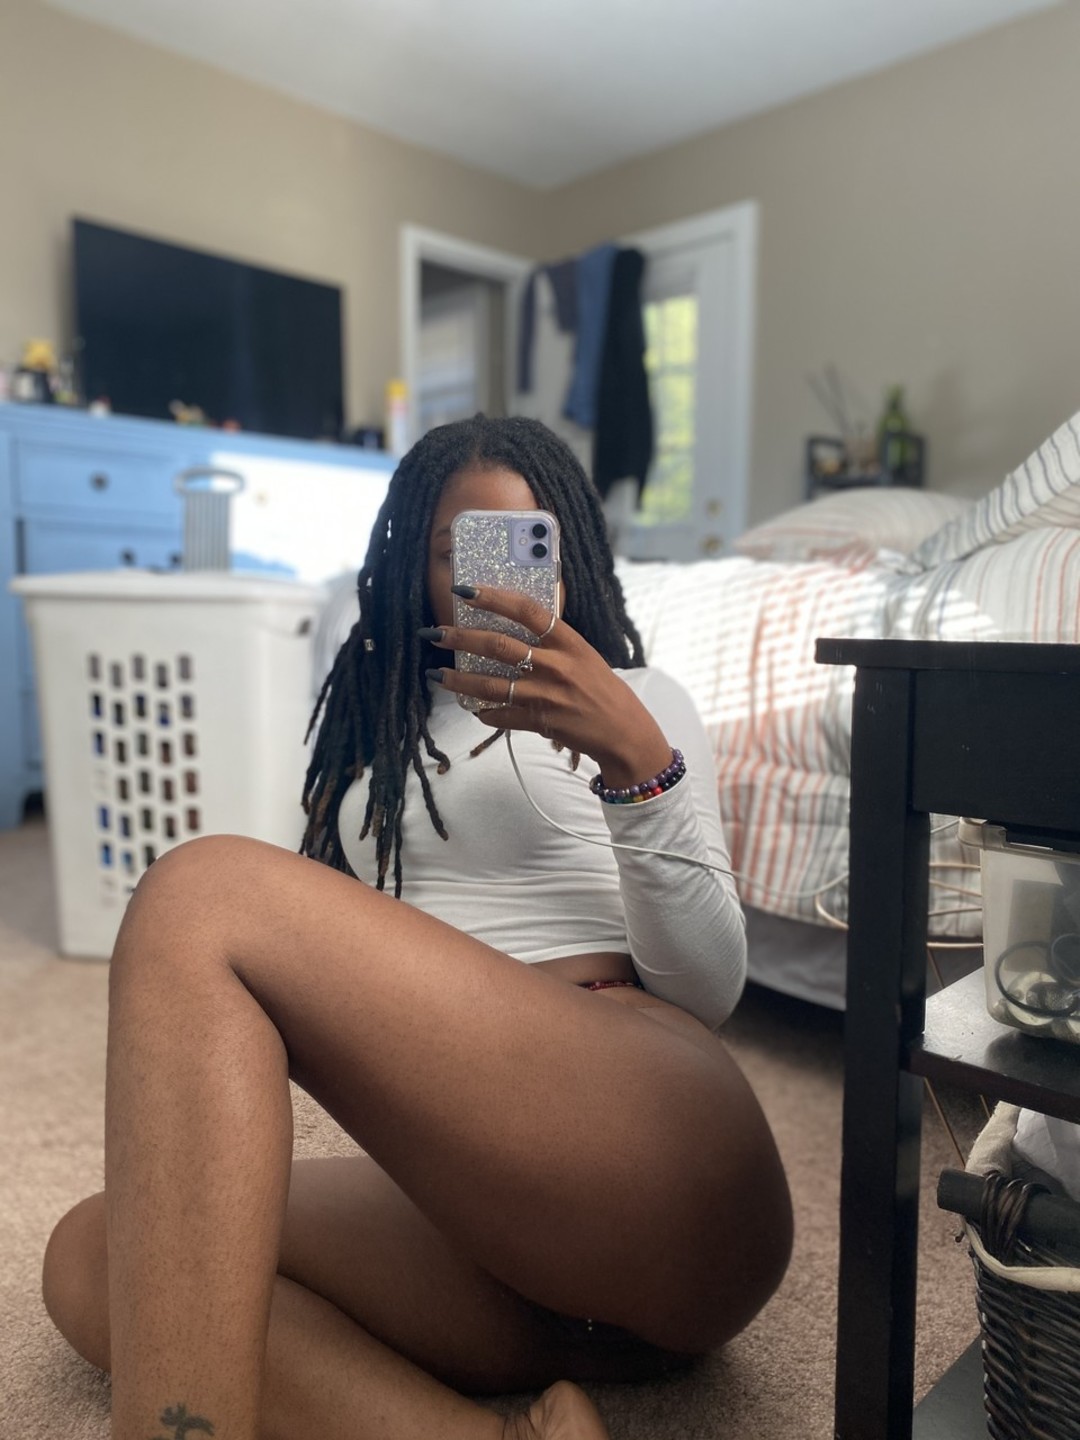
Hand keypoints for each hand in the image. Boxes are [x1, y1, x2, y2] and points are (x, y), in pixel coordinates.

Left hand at [422, 584, 671, 785]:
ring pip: (491, 685)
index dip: (492, 597)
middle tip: (434, 634)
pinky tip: (473, 709)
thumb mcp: (583, 654)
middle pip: (498, 646)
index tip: (464, 590)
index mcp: (568, 641)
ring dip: (459, 680)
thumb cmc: (601, 688)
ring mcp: (546, 695)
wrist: (623, 730)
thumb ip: (551, 641)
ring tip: (437, 676)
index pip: (525, 610)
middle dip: (460, 638)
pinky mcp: (540, 721)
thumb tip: (511, 625)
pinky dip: (484, 713)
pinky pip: (502, 715)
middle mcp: (555, 665)